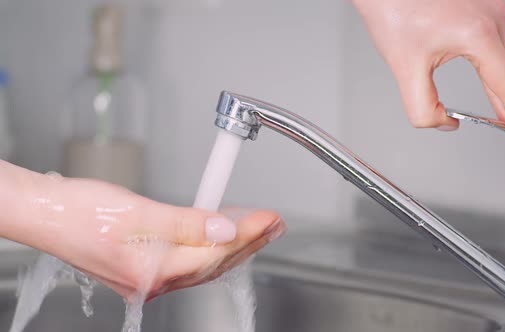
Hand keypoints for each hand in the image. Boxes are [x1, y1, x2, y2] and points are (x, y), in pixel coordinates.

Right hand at [0, 161, 284, 300]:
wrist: (44, 213)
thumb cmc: (79, 211)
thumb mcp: (138, 211)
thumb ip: (186, 223)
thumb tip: (225, 231)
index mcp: (152, 271)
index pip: (216, 253)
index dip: (247, 234)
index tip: (269, 217)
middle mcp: (153, 281)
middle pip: (215, 263)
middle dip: (249, 242)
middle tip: (274, 223)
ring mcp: (148, 277)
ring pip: (203, 263)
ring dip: (233, 244)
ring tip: (258, 226)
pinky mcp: (143, 266)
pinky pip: (188, 260)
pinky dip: (209, 245)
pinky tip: (221, 233)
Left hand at [352, 0, 504, 148]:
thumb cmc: (392, 7)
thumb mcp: (405, 66)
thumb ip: (422, 106)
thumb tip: (443, 122)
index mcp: (477, 34)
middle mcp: (491, 17)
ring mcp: (491, 8)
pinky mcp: (483, 6)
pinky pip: (498, 44)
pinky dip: (498, 68)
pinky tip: (498, 84)